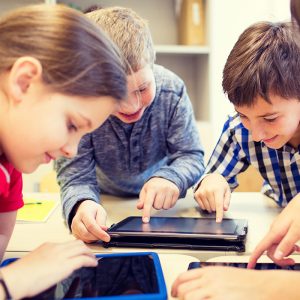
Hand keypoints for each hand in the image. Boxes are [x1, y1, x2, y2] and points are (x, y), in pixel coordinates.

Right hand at [1, 240, 96, 299]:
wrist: (16, 279)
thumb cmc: (21, 275)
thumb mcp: (35, 261)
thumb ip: (45, 259)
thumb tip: (50, 265)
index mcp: (49, 246)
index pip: (67, 244)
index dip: (76, 247)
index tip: (79, 251)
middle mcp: (57, 247)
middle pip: (77, 243)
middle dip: (85, 248)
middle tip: (90, 254)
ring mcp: (62, 255)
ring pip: (82, 248)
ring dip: (90, 254)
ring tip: (94, 258)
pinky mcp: (66, 264)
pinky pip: (83, 259)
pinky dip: (91, 261)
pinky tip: (94, 264)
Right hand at [71, 200, 109, 242]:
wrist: (84, 208)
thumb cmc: (93, 210)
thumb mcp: (101, 211)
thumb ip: (101, 221)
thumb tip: (103, 230)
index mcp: (84, 213)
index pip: (91, 226)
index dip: (100, 233)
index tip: (107, 238)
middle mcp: (76, 221)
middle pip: (86, 234)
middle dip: (97, 237)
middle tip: (105, 236)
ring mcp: (74, 228)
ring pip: (85, 239)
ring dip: (94, 239)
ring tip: (99, 233)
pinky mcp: (74, 233)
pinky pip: (83, 240)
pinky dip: (90, 239)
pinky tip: (94, 234)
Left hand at [137, 177, 179, 222]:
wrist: (165, 178)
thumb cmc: (153, 186)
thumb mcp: (145, 191)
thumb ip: (142, 200)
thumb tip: (139, 207)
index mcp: (152, 187)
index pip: (148, 202)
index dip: (146, 212)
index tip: (145, 220)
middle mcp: (162, 188)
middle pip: (157, 207)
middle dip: (155, 205)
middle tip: (155, 198)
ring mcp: (170, 190)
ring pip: (165, 207)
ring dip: (162, 205)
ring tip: (161, 198)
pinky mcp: (176, 192)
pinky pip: (171, 206)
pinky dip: (168, 204)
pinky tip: (167, 198)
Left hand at [171, 266, 288, 299]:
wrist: (266, 287)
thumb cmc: (248, 282)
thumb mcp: (224, 274)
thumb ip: (208, 279)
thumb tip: (194, 286)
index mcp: (209, 272)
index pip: (183, 277)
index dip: (174, 287)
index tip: (173, 293)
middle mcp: (210, 281)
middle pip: (184, 291)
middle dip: (180, 299)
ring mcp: (215, 293)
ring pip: (189, 298)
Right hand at [194, 173, 230, 221]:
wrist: (210, 178)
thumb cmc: (220, 185)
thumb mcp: (227, 191)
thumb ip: (227, 200)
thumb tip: (224, 209)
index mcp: (217, 189)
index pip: (218, 204)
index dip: (219, 213)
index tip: (218, 221)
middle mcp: (208, 191)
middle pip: (213, 208)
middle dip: (216, 208)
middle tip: (217, 200)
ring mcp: (201, 192)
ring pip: (207, 208)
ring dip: (211, 207)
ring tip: (212, 199)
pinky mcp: (196, 194)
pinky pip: (201, 206)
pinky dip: (205, 206)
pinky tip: (207, 199)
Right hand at [248, 194, 299, 267]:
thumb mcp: (297, 231)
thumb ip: (286, 244)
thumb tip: (277, 256)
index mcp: (275, 231)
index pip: (261, 247)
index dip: (254, 257)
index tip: (250, 266)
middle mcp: (274, 230)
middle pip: (270, 250)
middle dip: (279, 258)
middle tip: (292, 261)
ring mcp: (278, 229)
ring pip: (276, 246)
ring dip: (285, 252)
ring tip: (297, 251)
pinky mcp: (283, 228)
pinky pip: (281, 241)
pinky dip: (288, 246)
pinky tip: (296, 246)